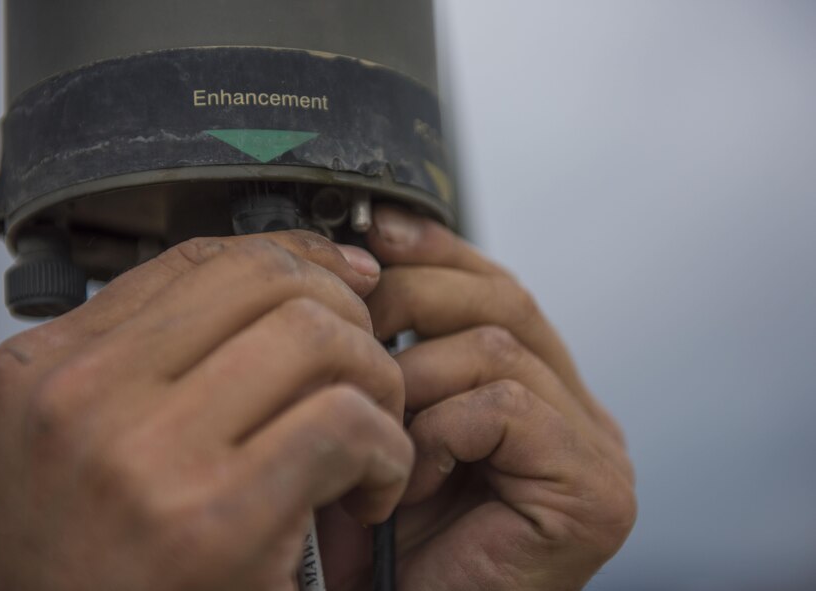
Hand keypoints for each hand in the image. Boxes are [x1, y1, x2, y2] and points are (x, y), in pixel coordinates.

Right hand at [0, 231, 412, 590]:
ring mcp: (145, 457)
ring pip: (317, 336)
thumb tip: (289, 274)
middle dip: (346, 312)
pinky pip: (345, 422)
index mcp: (47, 370)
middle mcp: (82, 399)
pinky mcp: (215, 522)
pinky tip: (370, 492)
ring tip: (370, 434)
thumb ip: (160, 359)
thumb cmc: (93, 565)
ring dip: (376, 379)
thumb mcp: (89, 440)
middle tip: (359, 373)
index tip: (344, 281)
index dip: (295, 256)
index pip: (200, 261)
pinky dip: (387, 450)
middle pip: (267, 279)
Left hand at [359, 207, 635, 589]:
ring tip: (382, 434)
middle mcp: (582, 410)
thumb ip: (403, 346)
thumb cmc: (397, 537)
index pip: (499, 287)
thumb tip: (374, 251)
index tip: (380, 230)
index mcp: (543, 388)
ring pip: (496, 346)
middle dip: (413, 299)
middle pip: (504, 300)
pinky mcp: (594, 484)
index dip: (440, 251)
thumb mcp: (393, 418)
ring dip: (415, 382)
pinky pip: (504, 405)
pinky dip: (438, 433)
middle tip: (354, 331)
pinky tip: (411, 480)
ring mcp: (598, 447)